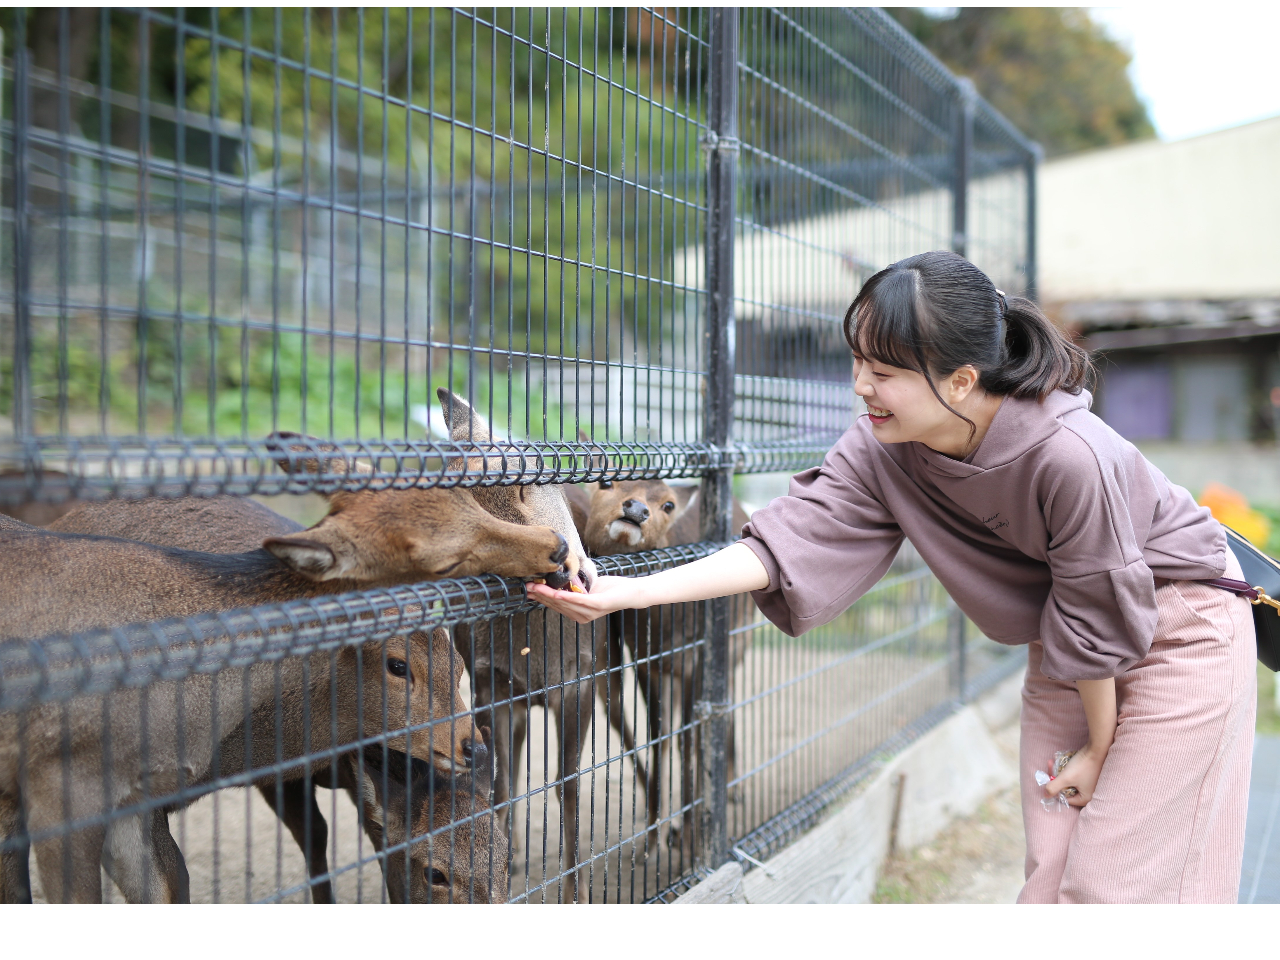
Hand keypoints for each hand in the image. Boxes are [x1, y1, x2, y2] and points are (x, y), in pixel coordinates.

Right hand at [526, 575, 648, 623]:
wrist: (632, 592)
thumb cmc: (610, 589)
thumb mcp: (588, 587)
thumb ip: (574, 586)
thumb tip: (558, 577)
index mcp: (578, 613)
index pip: (555, 605)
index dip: (541, 597)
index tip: (528, 589)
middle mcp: (582, 616)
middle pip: (556, 604)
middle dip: (540, 595)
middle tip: (527, 586)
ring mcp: (589, 612)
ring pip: (564, 603)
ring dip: (549, 595)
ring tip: (536, 587)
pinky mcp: (598, 605)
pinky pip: (579, 601)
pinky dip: (567, 597)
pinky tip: (556, 594)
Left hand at [1045, 743, 1106, 807]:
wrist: (1095, 750)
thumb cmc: (1082, 766)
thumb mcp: (1066, 778)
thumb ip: (1054, 787)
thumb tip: (1046, 796)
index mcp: (1085, 798)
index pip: (1065, 799)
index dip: (1055, 790)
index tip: (1049, 779)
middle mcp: (1088, 793)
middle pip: (1066, 788)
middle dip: (1056, 777)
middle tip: (1050, 765)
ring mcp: (1088, 783)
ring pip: (1068, 780)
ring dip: (1059, 771)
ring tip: (1052, 761)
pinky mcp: (1087, 775)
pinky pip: (1073, 774)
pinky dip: (1066, 768)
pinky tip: (1059, 759)